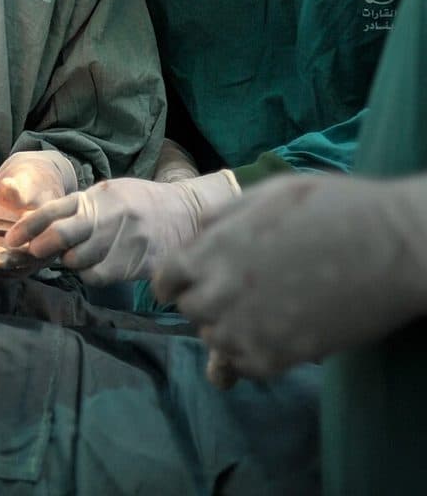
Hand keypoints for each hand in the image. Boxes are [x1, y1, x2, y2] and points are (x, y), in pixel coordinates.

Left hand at [0, 150, 78, 278]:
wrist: (28, 185)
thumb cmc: (33, 180)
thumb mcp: (30, 180)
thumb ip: (20, 188)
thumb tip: (7, 186)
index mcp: (49, 242)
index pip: (28, 258)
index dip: (7, 259)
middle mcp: (34, 257)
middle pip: (8, 272)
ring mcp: (16, 259)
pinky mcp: (1, 256)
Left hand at [4, 171, 238, 284]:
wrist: (187, 213)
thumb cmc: (139, 203)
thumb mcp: (107, 194)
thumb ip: (77, 208)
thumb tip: (37, 227)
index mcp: (96, 196)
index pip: (52, 210)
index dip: (26, 227)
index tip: (9, 240)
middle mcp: (109, 215)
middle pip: (61, 236)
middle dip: (40, 248)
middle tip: (32, 253)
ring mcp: (125, 239)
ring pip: (79, 261)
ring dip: (70, 262)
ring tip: (79, 255)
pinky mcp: (138, 262)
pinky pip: (99, 276)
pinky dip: (91, 274)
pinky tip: (99, 266)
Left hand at [153, 173, 426, 385]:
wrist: (395, 243)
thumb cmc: (336, 208)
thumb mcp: (266, 194)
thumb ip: (222, 217)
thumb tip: (196, 235)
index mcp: (211, 249)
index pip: (167, 280)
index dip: (179, 281)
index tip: (193, 283)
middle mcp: (220, 290)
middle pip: (190, 311)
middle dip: (207, 303)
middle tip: (239, 296)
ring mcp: (248, 326)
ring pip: (215, 342)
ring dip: (229, 332)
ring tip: (259, 317)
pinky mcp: (282, 355)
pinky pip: (245, 368)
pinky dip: (251, 359)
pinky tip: (271, 341)